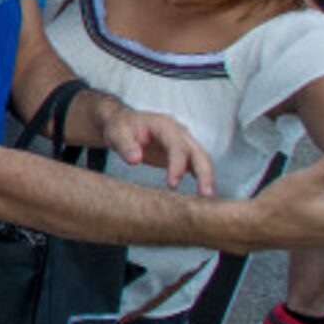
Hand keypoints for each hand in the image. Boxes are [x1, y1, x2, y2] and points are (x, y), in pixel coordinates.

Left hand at [97, 102, 214, 191]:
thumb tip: (135, 159)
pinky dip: (203, 179)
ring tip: (208, 199)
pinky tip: (204, 195)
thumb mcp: (116, 133)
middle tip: (206, 195)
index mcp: (163, 125)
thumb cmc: (120, 127)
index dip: (177, 165)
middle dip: (204, 173)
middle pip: (198, 152)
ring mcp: (183, 143)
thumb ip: (125, 145)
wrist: (124, 123)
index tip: (172, 185)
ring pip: (202, 160)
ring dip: (207, 178)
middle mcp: (179, 132)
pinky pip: (197, 166)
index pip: (176, 145)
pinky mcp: (183, 155)